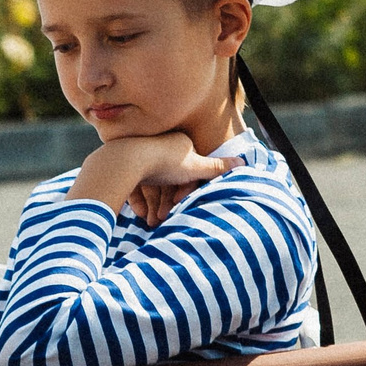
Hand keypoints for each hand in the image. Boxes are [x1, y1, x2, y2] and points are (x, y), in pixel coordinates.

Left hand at [70, 133, 239, 225]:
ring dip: (152, 205)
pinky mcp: (121, 164)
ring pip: (150, 183)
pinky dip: (137, 199)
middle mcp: (159, 145)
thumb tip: (243, 163)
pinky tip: (138, 213)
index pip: (187, 170)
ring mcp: (139, 153)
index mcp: (178, 142)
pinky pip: (132, 183)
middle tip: (162, 220)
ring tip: (149, 222)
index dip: (185, 190)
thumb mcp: (196, 167)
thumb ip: (217, 167)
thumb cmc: (164, 163)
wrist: (125, 161)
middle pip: (167, 180)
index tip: (179, 205)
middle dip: (165, 202)